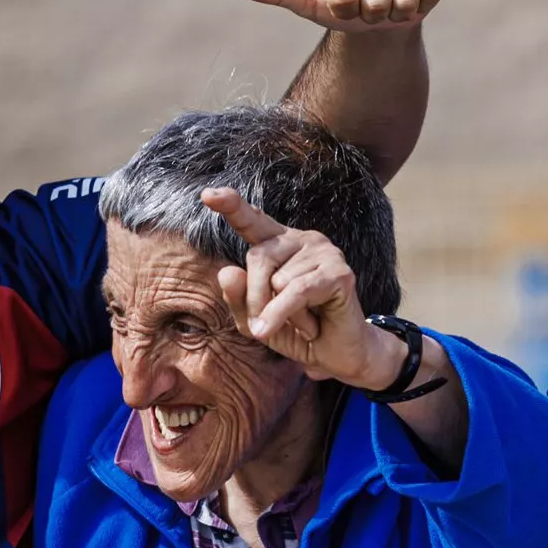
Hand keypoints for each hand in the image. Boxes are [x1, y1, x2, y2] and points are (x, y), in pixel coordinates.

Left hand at [203, 186, 402, 389]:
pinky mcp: (339, 272)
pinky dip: (286, 313)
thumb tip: (227, 271)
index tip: (207, 195)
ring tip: (304, 321)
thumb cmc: (294, 331)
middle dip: (255, 299)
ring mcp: (324, 251)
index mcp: (277, 244)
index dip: (231, 206)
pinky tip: (304, 331)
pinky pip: (296, 291)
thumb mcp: (254, 319)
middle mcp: (302, 239)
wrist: (336, 353)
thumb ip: (237, 298)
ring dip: (282, 313)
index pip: (251, 220)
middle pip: (257, 258)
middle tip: (268, 324)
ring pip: (277, 280)